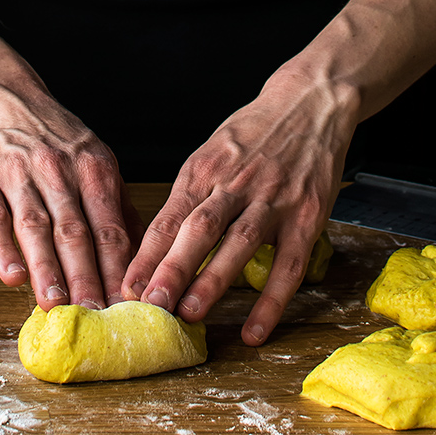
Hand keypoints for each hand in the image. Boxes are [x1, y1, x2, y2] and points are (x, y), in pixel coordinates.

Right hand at [0, 71, 143, 311]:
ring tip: (55, 304)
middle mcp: (58, 169)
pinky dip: (2, 247)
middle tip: (95, 314)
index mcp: (94, 168)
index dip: (119, 268)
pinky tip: (12, 276)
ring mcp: (18, 172)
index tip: (127, 305)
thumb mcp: (95, 161)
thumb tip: (142, 257)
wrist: (3, 99)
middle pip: (76, 230)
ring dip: (47, 268)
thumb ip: (116, 207)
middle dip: (87, 276)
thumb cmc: (56, 141)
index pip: (110, 227)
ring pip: (36, 226)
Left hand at [120, 66, 358, 344]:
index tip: (125, 286)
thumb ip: (189, 195)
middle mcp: (236, 183)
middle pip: (199, 228)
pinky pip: (289, 265)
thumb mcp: (212, 153)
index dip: (146, 253)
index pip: (169, 216)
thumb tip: (156, 245)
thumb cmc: (254, 134)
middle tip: (150, 304)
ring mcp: (274, 200)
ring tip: (190, 314)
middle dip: (172, 267)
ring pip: (239, 242)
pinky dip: (271, 300)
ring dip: (213, 280)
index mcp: (205, 169)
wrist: (310, 103)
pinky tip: (254, 331)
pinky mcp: (308, 216)